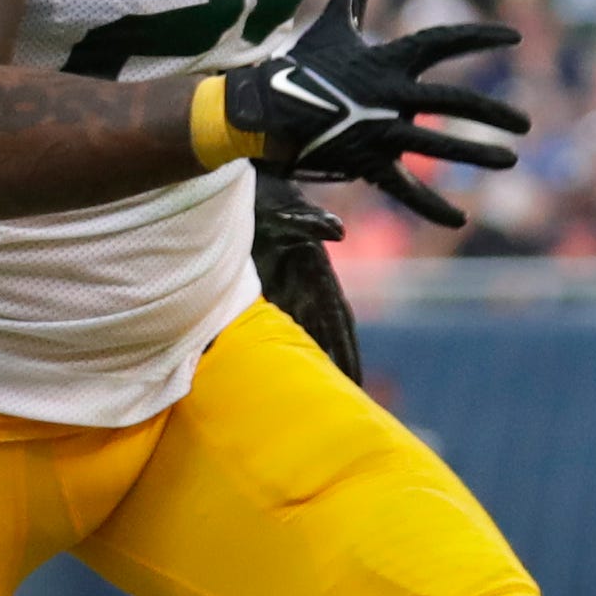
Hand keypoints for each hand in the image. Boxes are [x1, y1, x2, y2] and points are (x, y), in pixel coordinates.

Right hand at [221, 0, 521, 228]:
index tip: (512, 39)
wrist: (263, 110)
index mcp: (389, 60)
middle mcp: (392, 96)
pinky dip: (431, 206)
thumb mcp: (332, 26)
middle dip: (493, 113)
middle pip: (454, 103)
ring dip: (477, 154)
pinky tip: (459, 219)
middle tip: (525, 123)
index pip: (443, 43)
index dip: (478, 38)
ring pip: (438, 146)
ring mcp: (381, 131)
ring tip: (509, 160)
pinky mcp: (367, 162)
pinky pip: (404, 188)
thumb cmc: (300, 65)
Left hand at [249, 172, 361, 380]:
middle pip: (326, 334)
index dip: (346, 350)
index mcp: (316, 273)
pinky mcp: (265, 290)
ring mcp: (287, 289)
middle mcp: (306, 286)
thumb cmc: (266, 200)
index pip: (337, 319)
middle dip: (337, 365)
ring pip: (305, 332)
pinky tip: (281, 369)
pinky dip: (284, 345)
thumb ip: (308, 221)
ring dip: (313, 360)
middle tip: (346, 401)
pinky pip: (279, 323)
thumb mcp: (285, 209)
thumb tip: (337, 231)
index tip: (353, 381)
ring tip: (320, 394)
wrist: (242, 195)